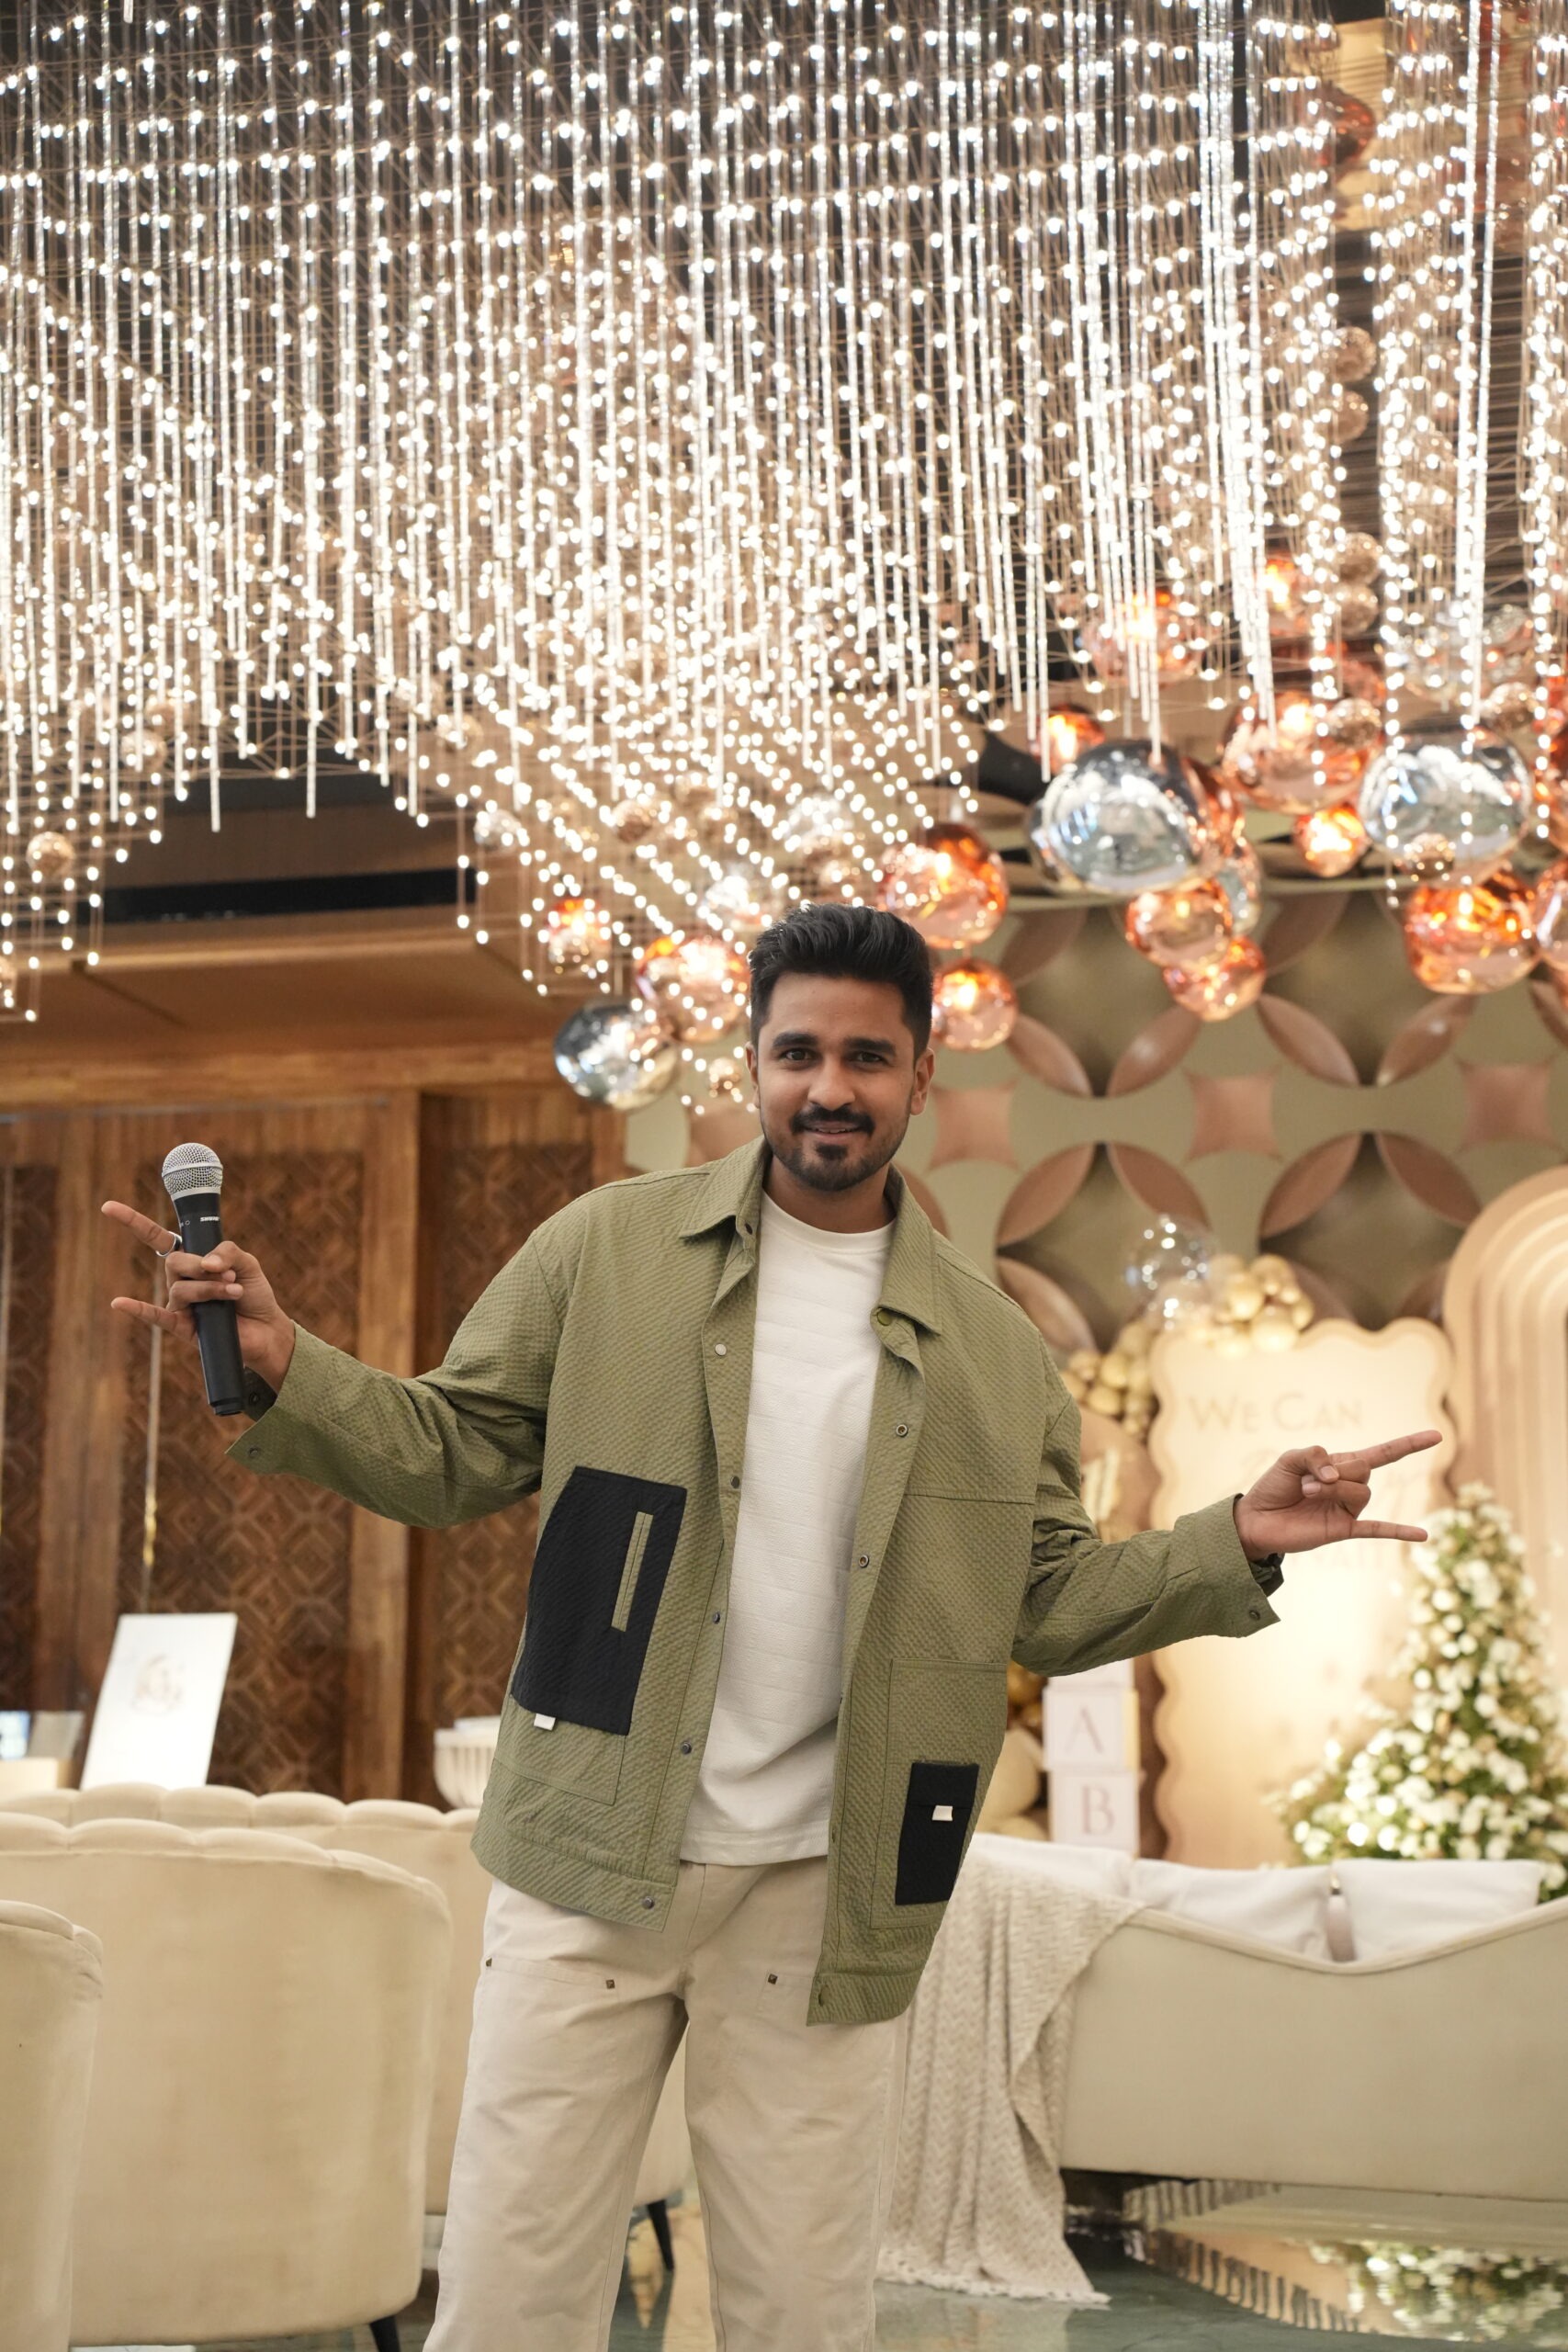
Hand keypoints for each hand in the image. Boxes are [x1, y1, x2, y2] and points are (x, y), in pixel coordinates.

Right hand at [101, 1200, 295, 1393]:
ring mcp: (179, 1303)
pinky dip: (137, 1309)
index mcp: (191, 1260)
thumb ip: (228, 1252)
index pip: (157, 1238)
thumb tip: (207, 1264)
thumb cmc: (253, 1293)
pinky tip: (119, 1303)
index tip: (108, 1207)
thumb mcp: (247, 1263)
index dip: (134, 1222)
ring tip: (234, 1293)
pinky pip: (156, 1316)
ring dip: (210, 1289)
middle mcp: (180, 1280)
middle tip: (228, 1276)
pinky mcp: (182, 1326)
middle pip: (174, 1262)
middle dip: (201, 1267)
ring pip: (180, 1288)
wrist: (267, 1329)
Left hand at [1233, 1430, 1441, 1559]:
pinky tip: (1423, 1536)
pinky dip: (1399, 1531)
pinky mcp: (1343, 1529)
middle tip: (1307, 1481)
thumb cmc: (1274, 1486)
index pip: (1382, 1453)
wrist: (1256, 1519)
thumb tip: (1337, 1475)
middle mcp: (1350, 1487)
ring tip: (1307, 1493)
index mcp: (1341, 1466)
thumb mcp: (1290, 1459)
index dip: (1409, 1444)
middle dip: (1334, 1471)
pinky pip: (1377, 1530)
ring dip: (1331, 1489)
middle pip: (1365, 1470)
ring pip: (1361, 1492)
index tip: (1437, 1436)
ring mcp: (1348, 1509)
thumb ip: (1314, 1456)